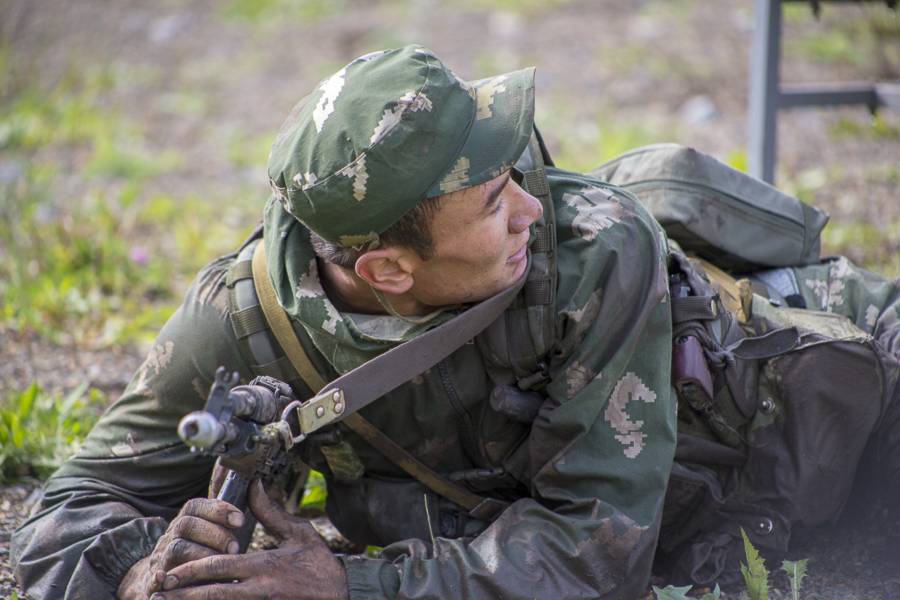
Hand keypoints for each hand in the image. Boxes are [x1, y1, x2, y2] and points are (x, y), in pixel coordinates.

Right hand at [116, 497, 244, 598]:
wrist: (162, 581)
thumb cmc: (198, 557)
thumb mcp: (210, 537)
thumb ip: (226, 521)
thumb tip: (254, 487)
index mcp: (184, 523)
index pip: (195, 506)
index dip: (218, 510)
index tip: (241, 520)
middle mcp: (170, 537)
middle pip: (186, 524)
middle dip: (215, 533)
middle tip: (236, 547)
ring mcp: (160, 558)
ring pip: (176, 547)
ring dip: (202, 554)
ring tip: (222, 562)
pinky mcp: (154, 582)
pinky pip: (151, 578)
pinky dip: (159, 578)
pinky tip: (166, 578)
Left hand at [150, 480, 348, 599]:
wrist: (341, 595)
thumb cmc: (321, 564)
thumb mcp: (299, 533)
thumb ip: (272, 512)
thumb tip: (254, 485)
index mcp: (266, 565)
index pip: (222, 567)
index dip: (194, 570)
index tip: (171, 571)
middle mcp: (260, 588)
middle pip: (214, 592)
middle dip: (184, 593)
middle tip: (158, 590)